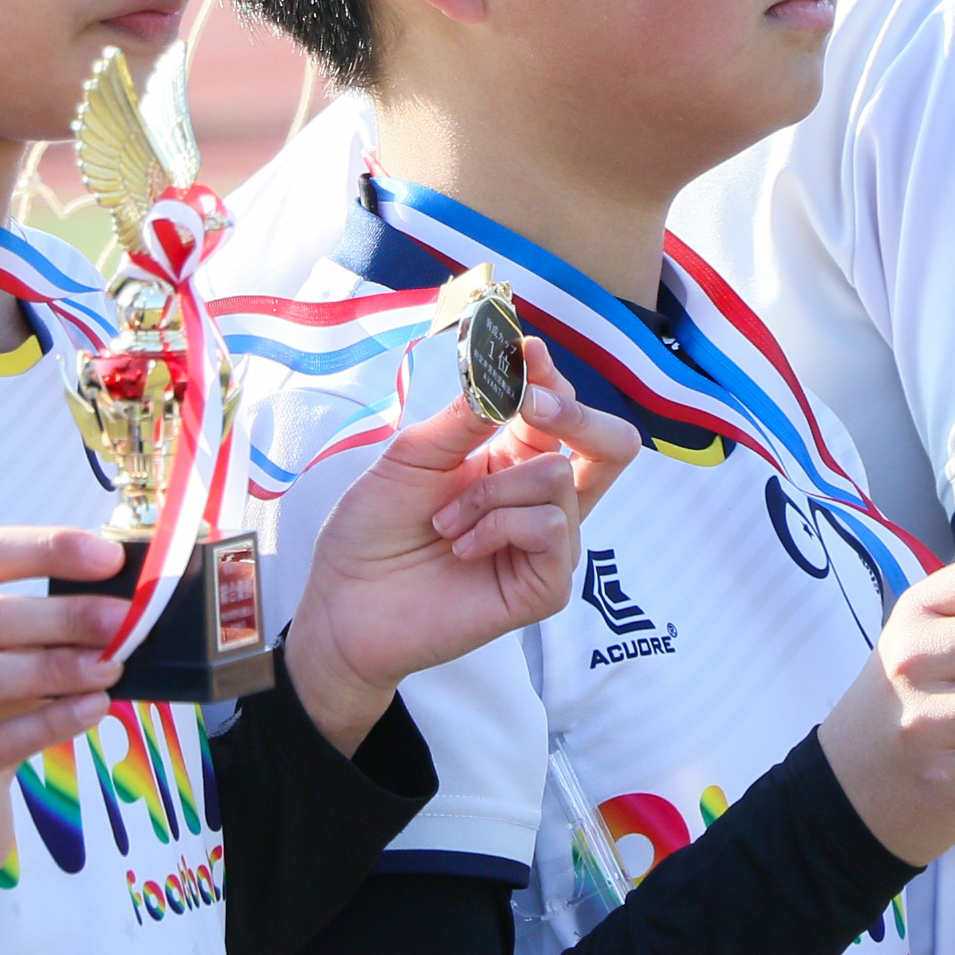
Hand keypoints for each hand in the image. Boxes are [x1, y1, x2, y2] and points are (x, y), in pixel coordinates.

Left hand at [278, 343, 641, 750]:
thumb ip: (466, 416)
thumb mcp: (413, 456)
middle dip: (575, 413)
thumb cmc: (372, 530)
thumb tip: (512, 365)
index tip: (526, 350)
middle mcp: (540, 500)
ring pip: (559, 479)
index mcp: (511, 461)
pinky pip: (550, 529)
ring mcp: (548, 546)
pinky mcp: (545, 587)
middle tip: (527, 404)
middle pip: (610, 444)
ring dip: (491, 491)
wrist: (344, 604)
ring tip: (447, 524)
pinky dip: (499, 526)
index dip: (549, 376)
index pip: (559, 410)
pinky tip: (463, 548)